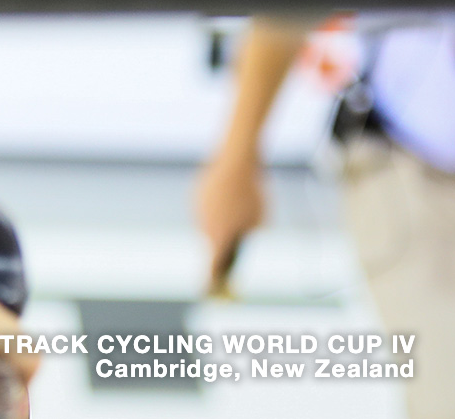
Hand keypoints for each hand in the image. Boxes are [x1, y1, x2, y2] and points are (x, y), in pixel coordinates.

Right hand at [194, 148, 264, 292]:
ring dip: (220, 222)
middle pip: (211, 242)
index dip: (211, 280)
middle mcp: (203, 226)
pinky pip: (205, 207)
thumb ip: (247, 234)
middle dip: (222, 244)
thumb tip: (239, 237)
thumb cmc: (252, 195)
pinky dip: (215, 207)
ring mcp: (197, 210)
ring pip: (208, 223)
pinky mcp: (195, 194)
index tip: (210, 291)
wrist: (236, 163)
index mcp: (218, 238)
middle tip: (236, 243)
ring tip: (237, 211)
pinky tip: (228, 197)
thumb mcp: (258, 221)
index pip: (211, 267)